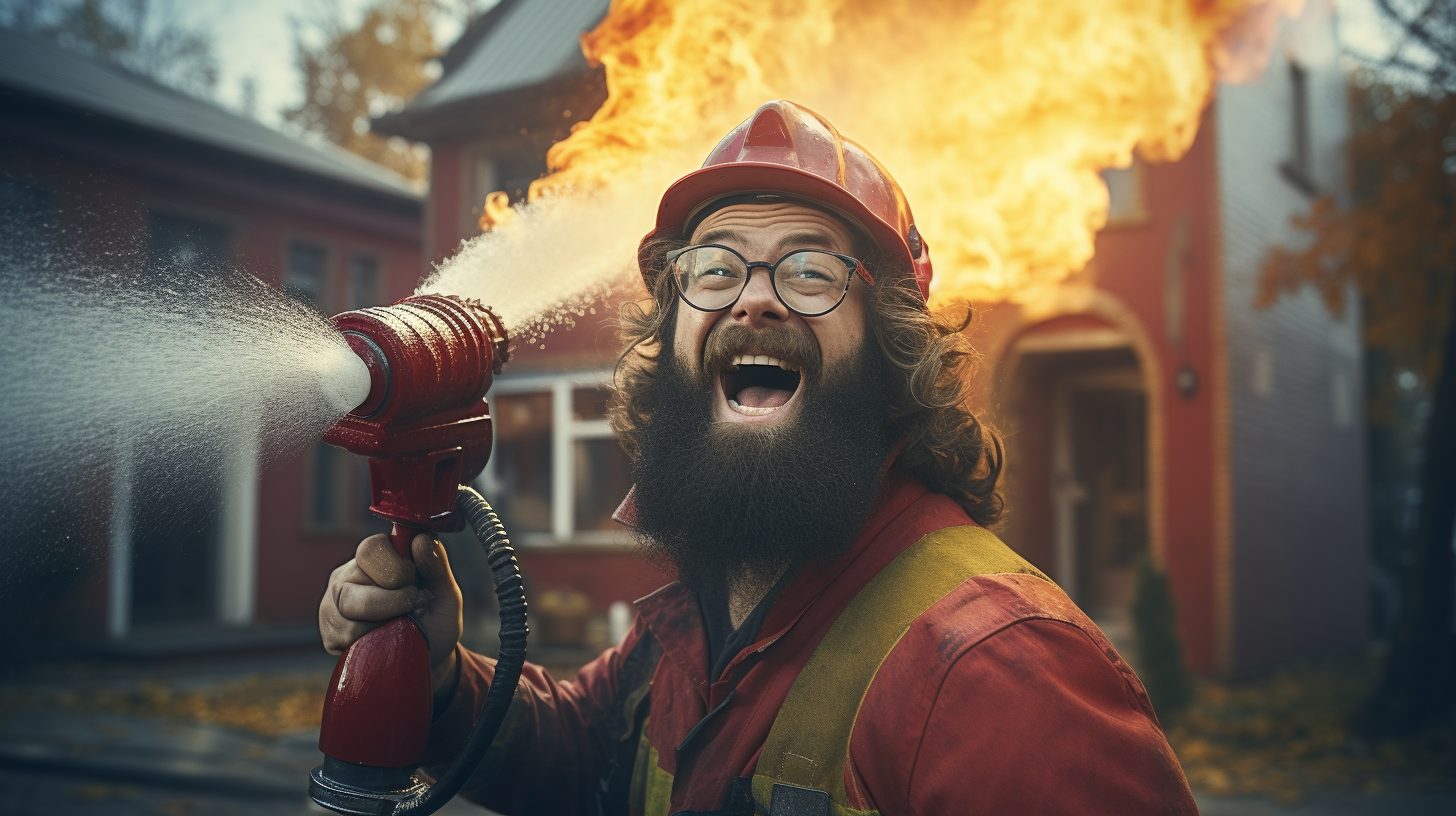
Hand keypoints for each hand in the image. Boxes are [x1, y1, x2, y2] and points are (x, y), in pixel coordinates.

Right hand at [319, 533, 463, 700]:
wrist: (429, 658)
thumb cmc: (435, 618)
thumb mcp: (445, 592)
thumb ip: (437, 565)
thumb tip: (422, 539)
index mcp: (374, 557)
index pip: (371, 548)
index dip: (397, 568)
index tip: (413, 583)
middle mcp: (347, 576)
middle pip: (352, 583)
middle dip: (391, 601)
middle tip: (408, 607)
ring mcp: (333, 605)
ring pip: (348, 612)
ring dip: (384, 623)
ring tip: (399, 625)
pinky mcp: (330, 634)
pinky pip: (346, 637)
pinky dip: (373, 641)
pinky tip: (383, 640)